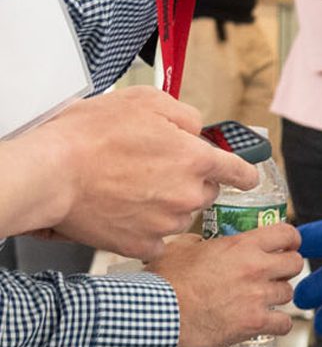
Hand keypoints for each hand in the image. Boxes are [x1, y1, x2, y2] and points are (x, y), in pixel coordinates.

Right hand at [22, 87, 258, 258]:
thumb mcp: (146, 102)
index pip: (240, 172)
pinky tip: (125, 214)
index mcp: (196, 159)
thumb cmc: (91, 135)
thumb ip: (184, 115)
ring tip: (131, 190)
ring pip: (180, 216)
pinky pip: (156, 240)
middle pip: (205, 192)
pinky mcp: (141, 244)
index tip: (245, 176)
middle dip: (189, 182)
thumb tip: (197, 128)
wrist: (51, 173)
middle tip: (153, 172)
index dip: (242, 172)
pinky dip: (145, 230)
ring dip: (166, 206)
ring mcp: (166, 223)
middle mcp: (188, 194)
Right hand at [149, 226, 304, 346]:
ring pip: (289, 292)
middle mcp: (255, 268)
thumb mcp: (180, 248)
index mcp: (241, 246)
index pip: (286, 234)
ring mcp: (257, 296)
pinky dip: (279, 324)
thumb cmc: (164, 282)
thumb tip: (203, 243)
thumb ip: (200, 241)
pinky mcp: (254, 323)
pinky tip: (269, 322)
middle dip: (287, 268)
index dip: (290, 240)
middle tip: (275, 273)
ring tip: (262, 299)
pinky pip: (284, 323)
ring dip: (278, 296)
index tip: (287, 245)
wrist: (156, 313)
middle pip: (295, 263)